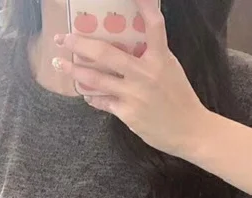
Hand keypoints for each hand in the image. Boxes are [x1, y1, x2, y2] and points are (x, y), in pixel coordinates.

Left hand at [55, 0, 209, 157]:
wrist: (191, 131)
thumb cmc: (181, 99)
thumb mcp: (171, 70)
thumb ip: (152, 56)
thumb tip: (130, 44)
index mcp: (160, 59)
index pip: (154, 25)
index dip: (145, 6)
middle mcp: (145, 73)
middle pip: (106, 53)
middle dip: (80, 43)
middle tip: (63, 38)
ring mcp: (134, 94)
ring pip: (96, 79)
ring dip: (75, 70)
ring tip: (61, 63)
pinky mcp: (128, 114)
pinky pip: (103, 101)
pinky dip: (92, 96)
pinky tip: (85, 92)